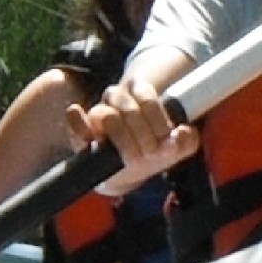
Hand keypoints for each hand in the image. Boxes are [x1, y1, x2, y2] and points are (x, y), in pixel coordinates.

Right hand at [72, 77, 198, 192]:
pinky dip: (78, 124)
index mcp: (140, 92)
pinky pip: (75, 122)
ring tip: (132, 157)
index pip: (147, 96)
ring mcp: (97, 112)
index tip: (165, 140)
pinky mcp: (80, 130)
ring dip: (123, 140)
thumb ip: (185, 141)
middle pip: (129, 108)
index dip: (158, 120)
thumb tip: (179, 135)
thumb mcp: (175, 147)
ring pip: (106, 116)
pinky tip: (89, 134)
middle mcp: (117, 97)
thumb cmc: (152, 151)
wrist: (128, 170)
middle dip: (143, 135)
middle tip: (150, 153)